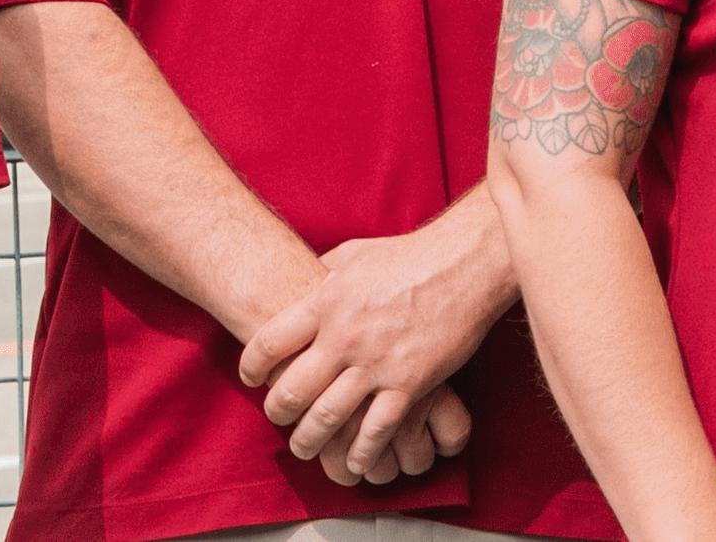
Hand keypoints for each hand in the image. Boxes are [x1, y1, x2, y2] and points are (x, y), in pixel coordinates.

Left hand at [239, 224, 499, 482]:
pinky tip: (355, 461)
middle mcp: (343, 337)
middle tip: (278, 417)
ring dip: (310, 440)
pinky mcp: (408, 384)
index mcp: (324, 303)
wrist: (463, 264)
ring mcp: (375, 364)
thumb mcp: (353, 254)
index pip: (268, 345)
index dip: (252, 367)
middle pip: (291, 390)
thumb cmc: (409, 256)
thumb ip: (323, 273)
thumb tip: (304, 278)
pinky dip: (361, 452)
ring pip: (326, 419)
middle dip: (277, 412)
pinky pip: (375, 431)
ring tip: (306, 447)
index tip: (252, 378)